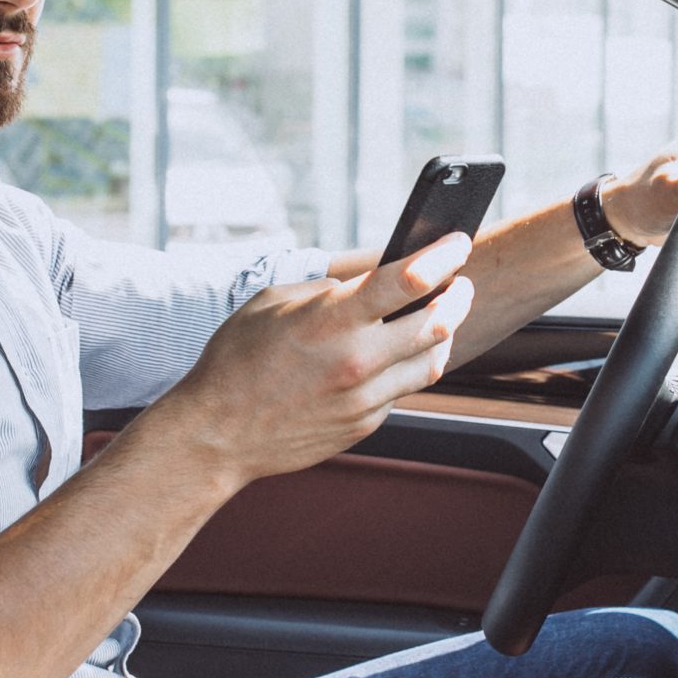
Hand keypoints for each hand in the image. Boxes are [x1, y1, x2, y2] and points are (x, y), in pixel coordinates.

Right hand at [161, 235, 475, 484]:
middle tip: (460, 284)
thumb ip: (326, 288)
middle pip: (439, 322)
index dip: (444, 255)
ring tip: (442, 316)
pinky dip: (408, 367)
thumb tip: (368, 281)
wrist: (218, 434)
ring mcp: (364, 398)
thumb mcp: (273, 302)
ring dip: (444, 334)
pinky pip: (402, 389)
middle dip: (459, 296)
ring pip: (432, 361)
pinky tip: (400, 354)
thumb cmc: (237, 360)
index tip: (458, 242)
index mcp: (332, 319)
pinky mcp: (365, 424)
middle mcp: (356, 360)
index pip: (409, 279)